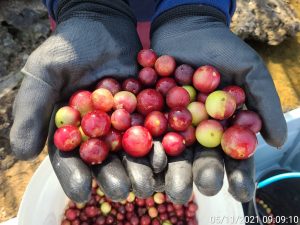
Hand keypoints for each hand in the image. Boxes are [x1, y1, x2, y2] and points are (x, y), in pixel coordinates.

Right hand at [9, 0, 146, 202]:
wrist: (103, 24)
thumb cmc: (69, 46)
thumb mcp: (45, 72)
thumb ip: (33, 109)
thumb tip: (20, 153)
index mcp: (72, 128)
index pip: (70, 157)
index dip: (74, 176)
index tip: (81, 193)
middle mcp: (99, 130)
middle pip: (106, 159)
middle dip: (114, 176)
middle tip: (124, 192)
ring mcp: (125, 121)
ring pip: (132, 149)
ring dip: (141, 165)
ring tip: (150, 180)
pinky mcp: (147, 109)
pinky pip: (155, 127)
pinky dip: (162, 140)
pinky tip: (168, 152)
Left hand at [151, 5, 286, 201]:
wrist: (185, 29)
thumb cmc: (221, 48)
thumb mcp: (249, 69)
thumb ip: (264, 102)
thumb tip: (277, 140)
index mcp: (221, 126)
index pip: (233, 154)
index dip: (238, 173)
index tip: (241, 190)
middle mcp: (195, 132)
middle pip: (199, 159)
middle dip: (200, 175)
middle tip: (203, 190)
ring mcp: (170, 125)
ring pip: (170, 152)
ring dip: (169, 170)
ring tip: (168, 188)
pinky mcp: (146, 114)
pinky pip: (144, 131)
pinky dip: (142, 145)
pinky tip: (143, 161)